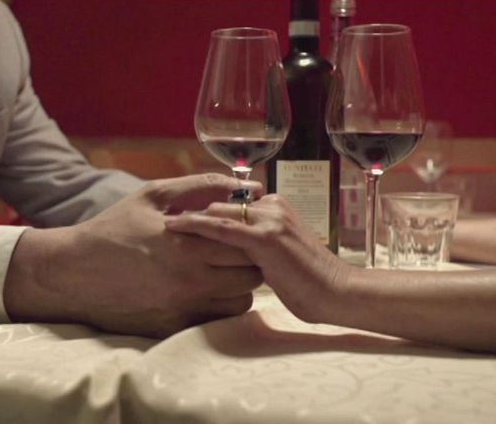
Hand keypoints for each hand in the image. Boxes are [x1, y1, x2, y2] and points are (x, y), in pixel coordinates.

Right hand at [4, 173, 264, 336]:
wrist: (73, 272)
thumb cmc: (114, 228)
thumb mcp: (153, 196)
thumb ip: (200, 187)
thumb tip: (246, 186)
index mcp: (187, 246)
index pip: (247, 244)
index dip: (250, 235)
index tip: (241, 229)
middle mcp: (190, 281)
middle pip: (252, 276)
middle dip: (249, 260)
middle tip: (234, 250)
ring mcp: (183, 309)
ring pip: (240, 302)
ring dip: (237, 286)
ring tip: (219, 271)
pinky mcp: (173, 328)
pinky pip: (217, 320)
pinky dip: (218, 305)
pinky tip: (202, 289)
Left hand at [164, 194, 351, 322]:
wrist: (337, 292)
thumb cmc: (310, 283)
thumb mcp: (279, 258)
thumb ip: (256, 248)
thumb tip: (230, 255)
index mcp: (276, 208)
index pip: (231, 202)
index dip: (203, 210)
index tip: (176, 217)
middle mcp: (272, 207)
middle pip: (220, 202)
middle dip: (190, 210)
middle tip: (159, 219)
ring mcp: (269, 220)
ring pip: (217, 210)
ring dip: (187, 216)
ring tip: (158, 221)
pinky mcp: (265, 238)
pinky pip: (222, 228)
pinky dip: (196, 226)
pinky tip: (174, 228)